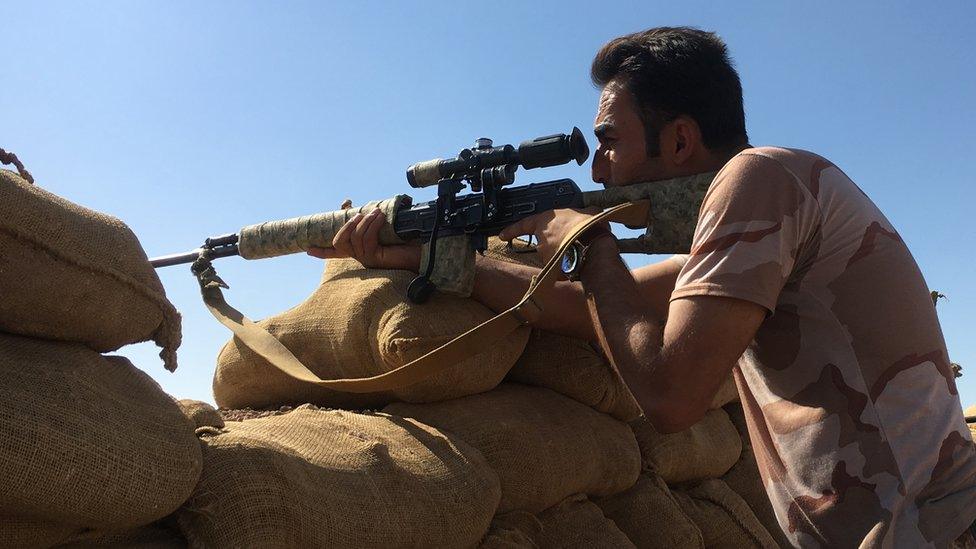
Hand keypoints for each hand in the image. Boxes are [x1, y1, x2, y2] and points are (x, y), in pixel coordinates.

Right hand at [307, 201, 421, 270]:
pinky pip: (366, 240)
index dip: (322, 252)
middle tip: (358, 214)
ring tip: (376, 212)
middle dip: (345, 226)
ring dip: (364, 221)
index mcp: (363, 250)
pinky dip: (372, 226)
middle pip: (339, 243)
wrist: (426, 249)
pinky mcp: (376, 259)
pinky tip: (380, 218)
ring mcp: (368, 259)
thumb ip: (369, 218)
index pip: (337, 253)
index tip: (307, 249)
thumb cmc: (409, 238)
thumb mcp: (384, 224)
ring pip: (353, 239)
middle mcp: (362, 257)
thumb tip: (353, 204)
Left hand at [498, 207, 606, 260]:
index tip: (502, 235)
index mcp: (545, 222)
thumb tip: (593, 214)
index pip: (523, 225)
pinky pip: (561, 269)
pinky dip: (569, 267)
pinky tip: (582, 262)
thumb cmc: (588, 226)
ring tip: (582, 250)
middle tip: (574, 241)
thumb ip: (585, 213)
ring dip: (564, 255)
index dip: (512, 230)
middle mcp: (541, 240)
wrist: (593, 246)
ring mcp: (546, 257)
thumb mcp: (589, 212)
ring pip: (553, 256)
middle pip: (545, 243)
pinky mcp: (554, 272)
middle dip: (557, 243)